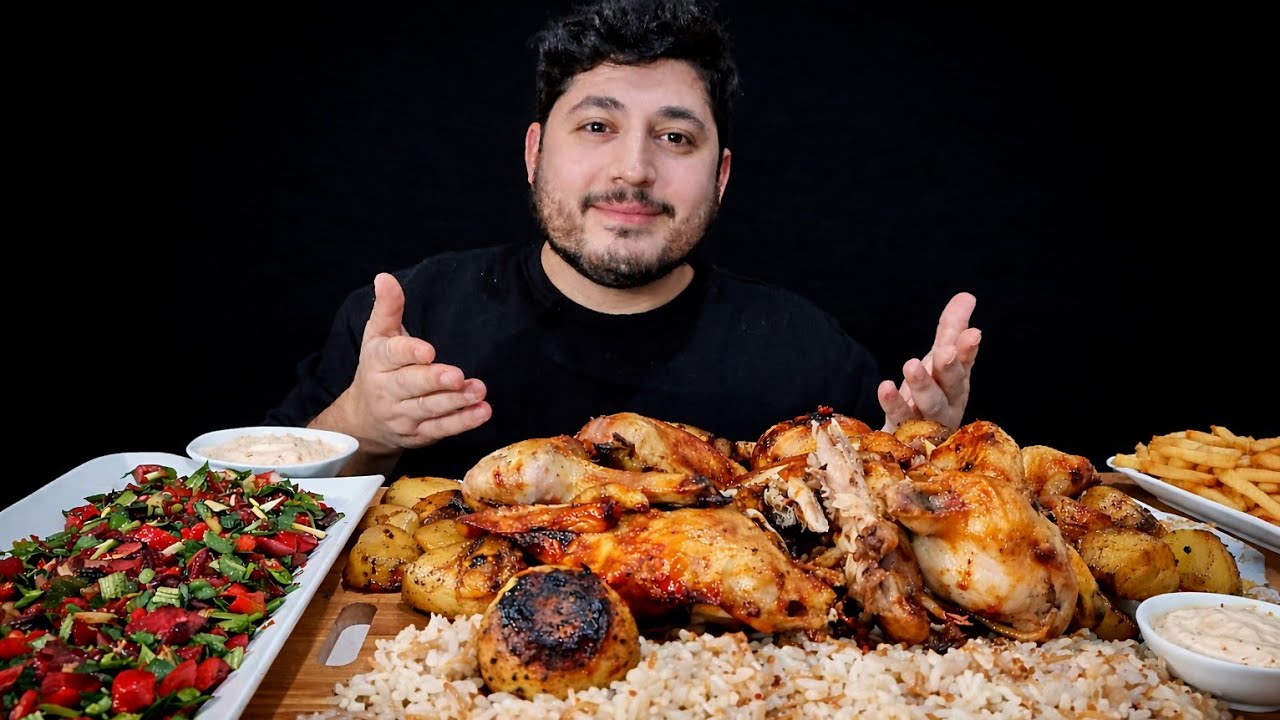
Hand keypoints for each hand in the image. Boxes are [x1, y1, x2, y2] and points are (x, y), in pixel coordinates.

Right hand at [318, 273, 490, 460]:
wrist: (365, 419)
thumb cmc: (378, 369)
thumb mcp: (377, 336)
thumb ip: (387, 308)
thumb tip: (385, 278)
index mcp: (378, 362)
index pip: (392, 356)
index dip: (409, 352)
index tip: (428, 350)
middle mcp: (388, 391)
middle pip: (411, 386)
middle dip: (434, 381)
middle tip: (457, 375)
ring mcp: (403, 416)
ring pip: (429, 410)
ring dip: (455, 402)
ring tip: (478, 391)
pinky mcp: (420, 434)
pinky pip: (441, 429)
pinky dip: (463, 422)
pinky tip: (482, 411)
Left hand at [878, 291, 980, 432]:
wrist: (908, 436)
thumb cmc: (929, 391)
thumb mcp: (939, 359)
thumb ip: (951, 329)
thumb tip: (967, 296)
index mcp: (958, 382)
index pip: (966, 363)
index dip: (968, 350)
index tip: (972, 334)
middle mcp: (948, 402)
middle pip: (952, 386)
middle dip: (949, 369)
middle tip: (945, 352)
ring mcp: (928, 420)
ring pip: (930, 404)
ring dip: (923, 385)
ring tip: (911, 366)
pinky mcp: (904, 431)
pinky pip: (899, 417)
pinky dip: (893, 403)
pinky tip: (885, 387)